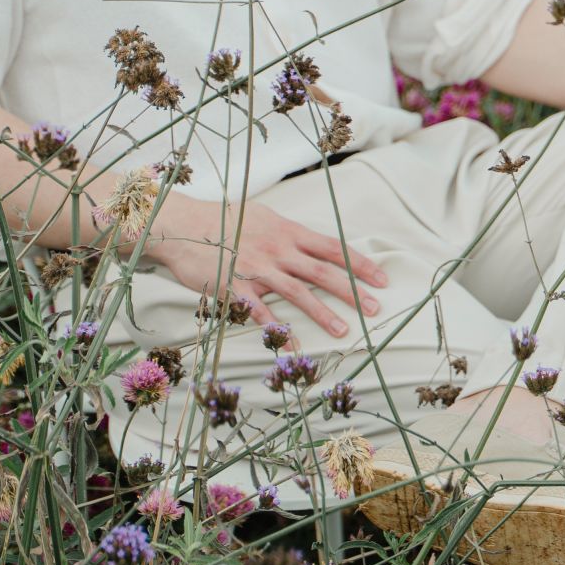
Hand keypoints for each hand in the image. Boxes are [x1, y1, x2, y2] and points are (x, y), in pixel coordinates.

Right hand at [144, 192, 391, 339]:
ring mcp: (257, 269)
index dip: (360, 263)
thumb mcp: (263, 217)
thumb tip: (309, 242)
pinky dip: (277, 330)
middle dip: (352, 291)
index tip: (382, 278)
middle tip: (375, 308)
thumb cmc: (223, 220)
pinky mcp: (234, 287)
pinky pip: (260, 312)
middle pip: (322, 272)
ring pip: (297, 293)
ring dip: (322, 313)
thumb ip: (287, 232)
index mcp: (288, 232)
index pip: (333, 247)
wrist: (182, 226)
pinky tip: (291, 347)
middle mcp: (278, 250)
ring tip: (343, 331)